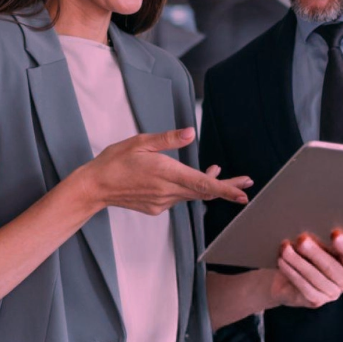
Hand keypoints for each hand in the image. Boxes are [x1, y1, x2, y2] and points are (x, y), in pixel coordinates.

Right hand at [84, 128, 252, 215]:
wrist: (95, 186)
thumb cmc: (115, 161)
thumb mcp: (140, 141)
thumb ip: (168, 139)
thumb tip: (190, 133)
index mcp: (166, 173)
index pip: (202, 184)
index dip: (225, 189)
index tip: (243, 194)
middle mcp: (167, 191)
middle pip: (204, 192)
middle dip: (227, 187)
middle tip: (246, 184)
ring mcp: (162, 202)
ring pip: (191, 194)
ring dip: (206, 185)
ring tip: (219, 172)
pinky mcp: (155, 208)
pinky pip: (177, 198)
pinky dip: (187, 189)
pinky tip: (186, 179)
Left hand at [270, 230, 342, 308]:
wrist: (282, 277)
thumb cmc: (301, 254)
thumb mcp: (310, 244)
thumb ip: (316, 237)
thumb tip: (309, 232)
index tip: (334, 233)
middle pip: (332, 267)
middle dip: (315, 252)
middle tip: (301, 239)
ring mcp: (331, 293)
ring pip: (316, 277)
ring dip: (298, 262)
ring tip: (285, 249)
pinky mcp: (316, 301)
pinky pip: (305, 287)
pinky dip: (292, 273)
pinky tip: (282, 262)